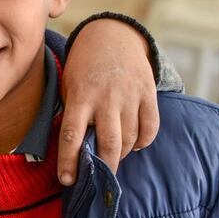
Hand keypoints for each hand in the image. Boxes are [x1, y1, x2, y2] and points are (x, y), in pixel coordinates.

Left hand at [58, 18, 159, 184]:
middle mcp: (105, 98)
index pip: (71, 135)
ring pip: (130, 139)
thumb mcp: (68, 86)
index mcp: (79, 97)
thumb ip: (73, 114)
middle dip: (104, 167)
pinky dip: (143, 142)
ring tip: (113, 154)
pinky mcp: (148, 93)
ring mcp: (129, 96)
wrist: (111, 36)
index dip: (69, 161)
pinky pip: (150, 128)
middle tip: (100, 177)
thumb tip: (76, 151)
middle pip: (108, 144)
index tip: (68, 180)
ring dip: (122, 153)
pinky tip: (134, 143)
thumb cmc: (83, 67)